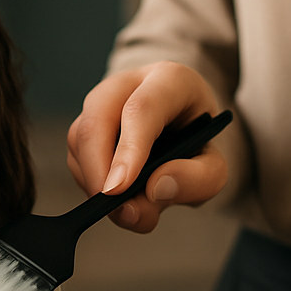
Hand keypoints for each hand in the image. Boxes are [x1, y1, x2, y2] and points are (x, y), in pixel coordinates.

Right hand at [67, 62, 226, 232]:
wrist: (180, 130)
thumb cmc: (196, 143)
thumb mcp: (214, 166)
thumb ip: (197, 179)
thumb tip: (155, 189)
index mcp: (170, 81)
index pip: (142, 110)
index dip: (128, 150)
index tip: (119, 190)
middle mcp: (128, 85)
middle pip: (96, 120)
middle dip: (98, 171)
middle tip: (115, 209)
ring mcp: (100, 103)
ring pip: (80, 141)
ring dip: (96, 183)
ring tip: (131, 204)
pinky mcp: (84, 124)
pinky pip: (75, 157)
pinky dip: (91, 184)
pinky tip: (118, 192)